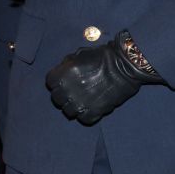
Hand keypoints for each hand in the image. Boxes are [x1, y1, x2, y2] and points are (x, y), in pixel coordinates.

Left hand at [45, 37, 161, 125]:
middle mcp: (69, 90)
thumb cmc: (102, 56)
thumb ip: (67, 64)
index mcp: (63, 75)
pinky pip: (83, 119)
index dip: (56, 81)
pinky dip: (86, 115)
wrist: (125, 66)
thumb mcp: (79, 54)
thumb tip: (62, 71)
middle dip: (63, 95)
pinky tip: (91, 108)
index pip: (50, 83)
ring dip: (73, 106)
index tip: (64, 81)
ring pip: (68, 112)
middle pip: (56, 99)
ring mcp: (81, 103)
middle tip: (73, 91)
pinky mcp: (94, 112)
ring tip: (82, 101)